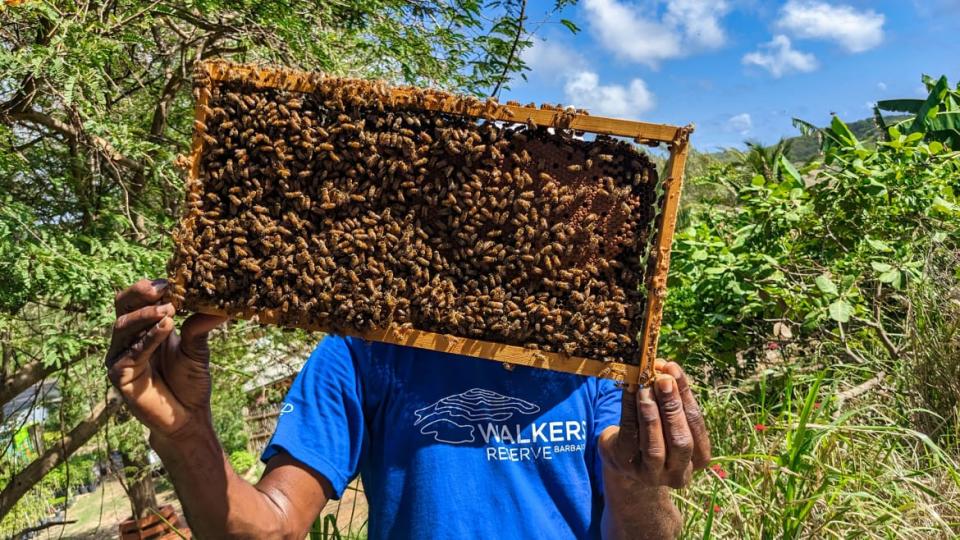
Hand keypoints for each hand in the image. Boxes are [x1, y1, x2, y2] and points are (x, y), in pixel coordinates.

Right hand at [105, 279, 226, 438]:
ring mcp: (120, 356)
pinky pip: (131, 353)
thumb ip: (200, 326)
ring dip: (146, 315)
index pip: (136, 298)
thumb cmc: (189, 381)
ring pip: (123, 326)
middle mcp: (128, 339)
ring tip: (170, 310)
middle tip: (163, 288)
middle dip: (140, 294)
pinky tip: (166, 328)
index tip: (171, 280)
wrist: (187, 416)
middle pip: (122, 306)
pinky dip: (148, 339)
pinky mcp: (119, 376)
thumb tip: (221, 304)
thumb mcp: (196, 348)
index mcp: (144, 327)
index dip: (149, 287)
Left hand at [599, 360, 710, 488]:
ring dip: (650, 413)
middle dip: (672, 408)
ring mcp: (652, 474)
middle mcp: (679, 473)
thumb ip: (672, 396)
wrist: (624, 458)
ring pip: (655, 446)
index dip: (686, 397)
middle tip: (662, 379)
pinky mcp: (627, 466)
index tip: (674, 371)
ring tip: (644, 387)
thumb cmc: (654, 431)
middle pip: (681, 441)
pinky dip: (629, 411)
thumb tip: (665, 366)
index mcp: (698, 458)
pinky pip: (629, 438)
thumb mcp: (668, 416)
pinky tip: (628, 391)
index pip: (697, 426)